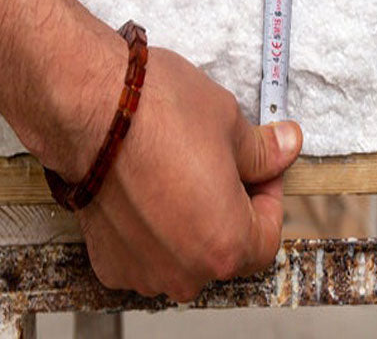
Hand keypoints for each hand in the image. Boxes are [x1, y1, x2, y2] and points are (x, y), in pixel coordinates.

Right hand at [59, 42, 302, 299]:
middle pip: (224, 248)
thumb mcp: (230, 123)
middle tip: (224, 161)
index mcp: (225, 245)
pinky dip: (153, 224)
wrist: (89, 105)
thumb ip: (263, 151)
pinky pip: (145, 250)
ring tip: (182, 167)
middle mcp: (184, 272)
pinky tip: (148, 182)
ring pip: (184, 251)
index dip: (269, 195)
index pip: (266, 237)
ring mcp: (142, 271)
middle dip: (230, 206)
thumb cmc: (160, 113)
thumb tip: (287, 146)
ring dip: (191, 218)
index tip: (260, 166)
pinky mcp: (108, 259)